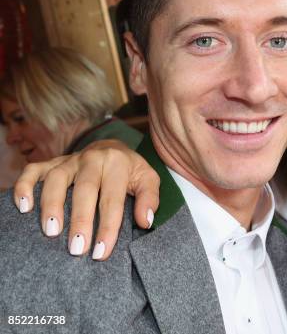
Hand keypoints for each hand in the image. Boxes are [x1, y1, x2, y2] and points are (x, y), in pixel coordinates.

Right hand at [13, 139, 159, 259]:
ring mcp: (70, 159)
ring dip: (51, 205)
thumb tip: (145, 221)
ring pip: (57, 179)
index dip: (108, 227)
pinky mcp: (53, 162)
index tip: (101, 253)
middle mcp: (92, 159)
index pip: (113, 199)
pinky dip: (25, 186)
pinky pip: (34, 170)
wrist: (112, 147)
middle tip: (76, 249)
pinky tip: (23, 207)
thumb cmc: (130, 171)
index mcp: (117, 164)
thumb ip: (150, 199)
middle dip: (80, 220)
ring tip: (51, 232)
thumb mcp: (148, 180)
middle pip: (84, 190)